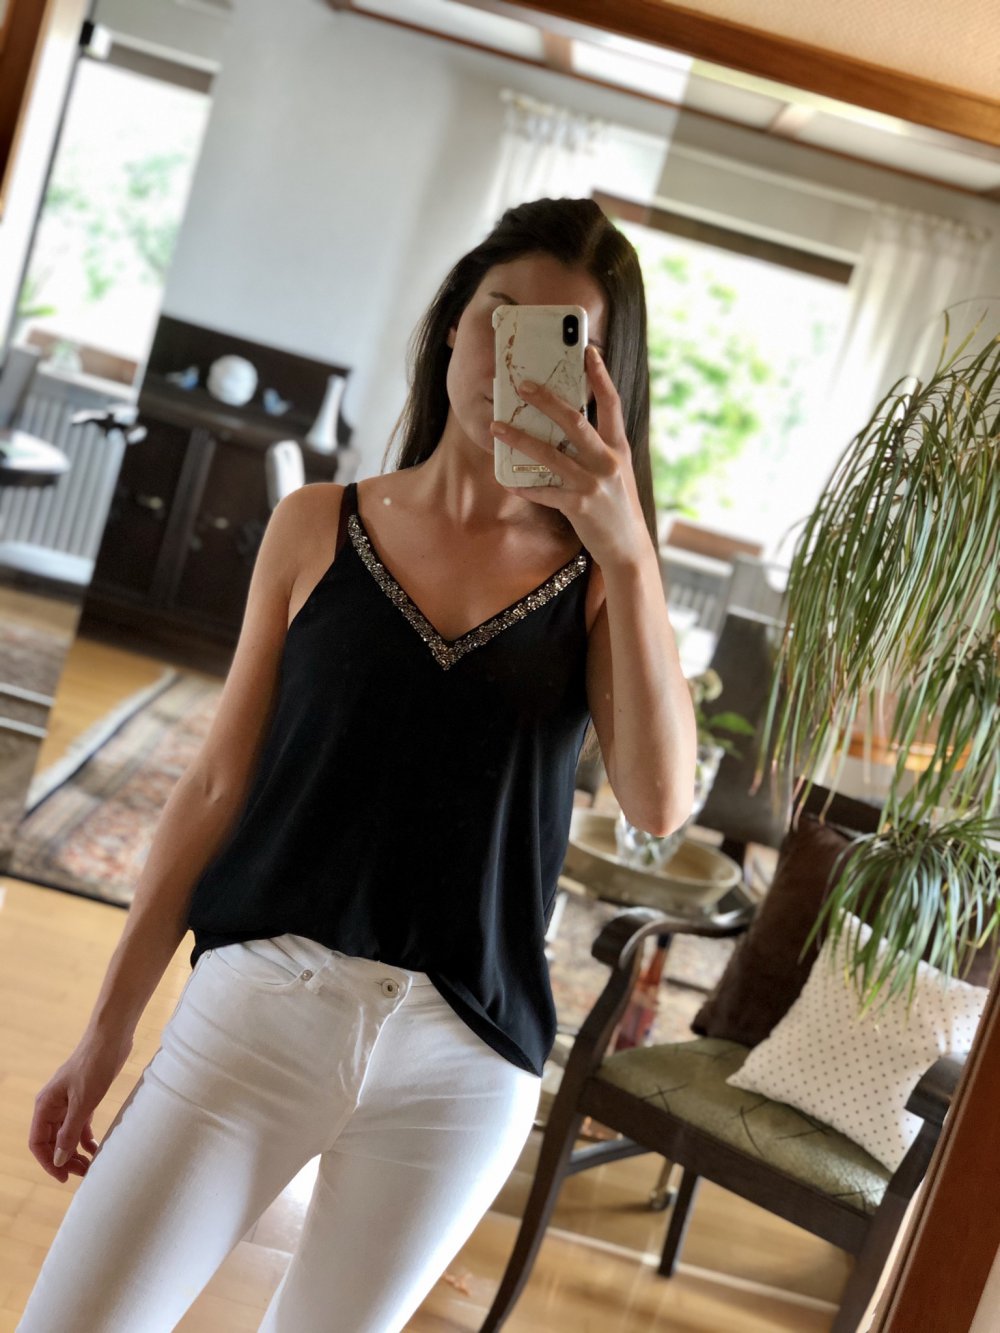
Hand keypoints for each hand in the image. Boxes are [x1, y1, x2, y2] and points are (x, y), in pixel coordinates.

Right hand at [28, 1032, 132, 1180]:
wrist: (112, 1037)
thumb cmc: (94, 1065)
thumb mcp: (83, 1102)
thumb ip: (69, 1131)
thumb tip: (59, 1159)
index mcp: (45, 1105)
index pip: (38, 1142)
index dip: (49, 1162)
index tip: (64, 1177)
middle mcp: (53, 1105)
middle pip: (52, 1141)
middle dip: (64, 1159)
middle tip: (83, 1174)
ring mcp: (69, 1101)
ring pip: (66, 1134)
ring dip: (75, 1151)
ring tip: (90, 1166)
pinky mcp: (85, 1097)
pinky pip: (80, 1124)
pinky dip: (86, 1138)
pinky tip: (96, 1148)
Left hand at [489, 344, 650, 568]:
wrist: (628, 546)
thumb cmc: (617, 506)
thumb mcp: (616, 471)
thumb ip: (597, 448)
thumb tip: (566, 427)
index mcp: (618, 447)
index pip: (611, 403)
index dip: (600, 376)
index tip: (588, 351)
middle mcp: (608, 461)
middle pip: (574, 421)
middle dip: (546, 401)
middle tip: (523, 385)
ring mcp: (594, 483)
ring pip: (551, 454)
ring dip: (520, 439)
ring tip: (497, 428)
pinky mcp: (580, 505)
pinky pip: (545, 491)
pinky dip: (525, 485)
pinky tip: (509, 480)